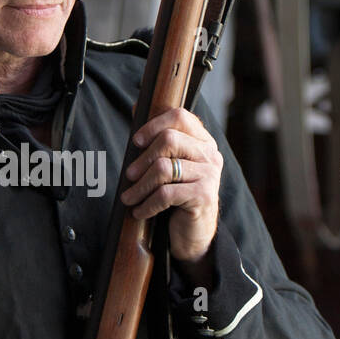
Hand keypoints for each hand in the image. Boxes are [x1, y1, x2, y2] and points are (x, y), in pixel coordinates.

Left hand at [121, 108, 222, 265]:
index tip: (136, 141)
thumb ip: (156, 139)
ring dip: (139, 186)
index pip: (180, 116)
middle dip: (142, 159)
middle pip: (169, 139)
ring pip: (163, 168)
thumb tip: (136, 106)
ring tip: (129, 198)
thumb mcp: (169, 165)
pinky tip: (139, 211)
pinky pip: (166, 194)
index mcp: (202, 141)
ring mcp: (209, 175)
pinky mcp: (204, 196)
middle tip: (129, 176)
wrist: (194, 233)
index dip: (154, 124)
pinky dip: (147, 204)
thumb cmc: (177, 196)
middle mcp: (210, 154)